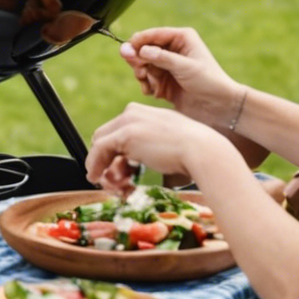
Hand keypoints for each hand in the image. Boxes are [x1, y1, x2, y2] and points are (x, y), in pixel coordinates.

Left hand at [85, 104, 236, 193]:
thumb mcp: (168, 143)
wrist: (204, 151)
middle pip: (106, 137)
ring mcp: (128, 122)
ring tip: (113, 186)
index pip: (117, 131)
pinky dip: (95, 165)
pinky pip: (99, 151)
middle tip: (114, 182)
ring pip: (100, 145)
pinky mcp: (125, 135)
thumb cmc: (194, 152)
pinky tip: (96, 178)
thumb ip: (149, 147)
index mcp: (145, 113)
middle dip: (106, 161)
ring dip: (102, 167)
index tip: (121, 172)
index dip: (114, 153)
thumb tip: (132, 163)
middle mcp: (133, 112)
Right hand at [118, 27, 242, 127]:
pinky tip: (153, 92)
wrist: (221, 107)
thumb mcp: (186, 67)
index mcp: (181, 38)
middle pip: (143, 49)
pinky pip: (146, 79)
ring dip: (141, 74)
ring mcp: (166, 65)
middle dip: (138, 59)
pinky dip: (146, 85)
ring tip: (145, 82)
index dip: (138, 42)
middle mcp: (172, 49)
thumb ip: (162, 58)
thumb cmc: (209, 82)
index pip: (153, 35)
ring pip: (142, 64)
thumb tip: (140, 50)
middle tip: (138, 70)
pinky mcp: (163, 81)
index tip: (128, 51)